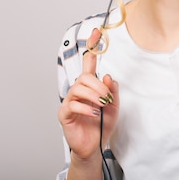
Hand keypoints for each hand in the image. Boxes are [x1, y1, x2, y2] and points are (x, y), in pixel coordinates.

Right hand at [58, 28, 119, 158]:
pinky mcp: (64, 114)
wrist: (94, 147)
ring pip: (78, 88)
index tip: (96, 32)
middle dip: (98, 87)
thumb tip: (107, 77)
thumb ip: (112, 92)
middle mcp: (78, 91)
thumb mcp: (114, 107)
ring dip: (94, 96)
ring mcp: (69, 101)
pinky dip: (86, 108)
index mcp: (90, 86)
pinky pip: (73, 104)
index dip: (92, 47)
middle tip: (107, 99)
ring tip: (101, 107)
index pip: (89, 63)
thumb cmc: (101, 125)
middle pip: (84, 77)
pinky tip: (94, 114)